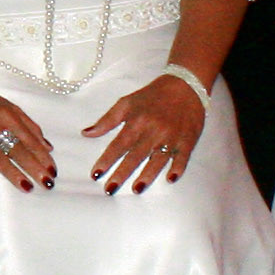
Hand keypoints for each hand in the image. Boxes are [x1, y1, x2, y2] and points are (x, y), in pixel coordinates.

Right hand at [0, 84, 56, 192]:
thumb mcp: (8, 107)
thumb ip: (29, 125)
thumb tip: (47, 146)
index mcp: (8, 116)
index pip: (30, 140)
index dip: (43, 156)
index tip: (52, 170)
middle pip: (18, 150)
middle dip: (34, 167)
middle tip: (47, 183)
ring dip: (13, 174)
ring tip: (27, 187)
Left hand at [82, 76, 208, 191]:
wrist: (185, 85)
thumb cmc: (152, 96)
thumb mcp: (126, 103)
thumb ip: (107, 120)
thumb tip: (86, 133)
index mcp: (136, 122)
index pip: (118, 145)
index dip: (106, 160)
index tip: (95, 174)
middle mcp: (153, 130)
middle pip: (135, 156)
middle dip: (121, 174)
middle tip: (109, 190)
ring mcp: (171, 136)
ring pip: (157, 159)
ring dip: (147, 175)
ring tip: (136, 189)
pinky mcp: (188, 140)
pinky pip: (183, 156)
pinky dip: (177, 167)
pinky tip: (170, 179)